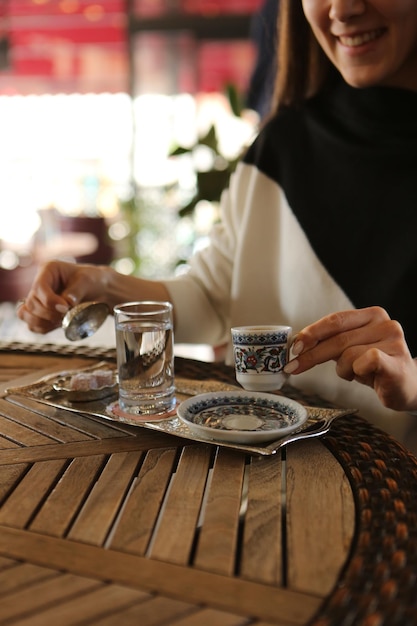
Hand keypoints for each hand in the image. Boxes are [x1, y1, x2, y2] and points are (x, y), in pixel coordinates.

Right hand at [17, 259, 171, 334]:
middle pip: (31, 304)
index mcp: (48, 270)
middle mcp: (40, 284)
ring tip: (62, 320)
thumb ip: (76, 291)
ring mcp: (39, 299)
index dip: (49, 301)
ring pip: (27, 315)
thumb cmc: (94, 280)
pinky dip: (42, 328)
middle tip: (66, 315)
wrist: (99, 290)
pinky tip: (57, 325)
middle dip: (49, 313)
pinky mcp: (41, 312)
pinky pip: (33, 324)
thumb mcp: (88, 281)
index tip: (65, 308)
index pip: (39, 288)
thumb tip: (67, 302)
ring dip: (43, 322)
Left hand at [284, 306, 416, 411]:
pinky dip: (357, 372)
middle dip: (312, 355)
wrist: (407, 387)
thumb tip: (298, 345)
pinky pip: (365, 362)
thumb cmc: (376, 367)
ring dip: (343, 370)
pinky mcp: (397, 362)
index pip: (335, 320)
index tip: (295, 347)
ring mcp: (394, 342)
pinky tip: (365, 376)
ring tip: (356, 374)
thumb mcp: (351, 349)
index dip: (312, 332)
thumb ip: (331, 342)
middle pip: (338, 338)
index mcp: (372, 315)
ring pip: (348, 355)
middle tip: (294, 366)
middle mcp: (385, 324)